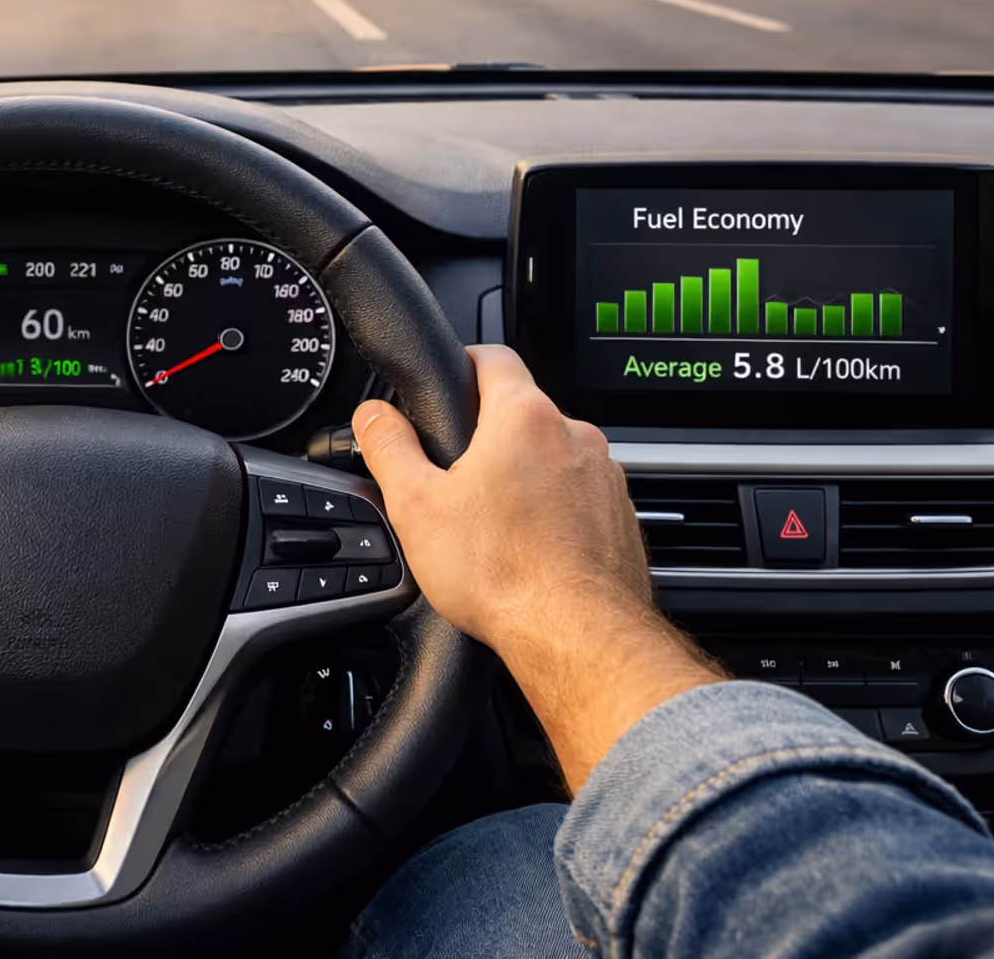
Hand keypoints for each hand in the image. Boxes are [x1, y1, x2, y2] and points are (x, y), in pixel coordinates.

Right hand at [353, 345, 722, 790]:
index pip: (494, 356)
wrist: (578, 636)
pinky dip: (556, 513)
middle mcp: (575, 436)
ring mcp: (606, 477)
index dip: (464, 361)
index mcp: (524, 417)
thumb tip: (372, 415)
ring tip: (493, 525)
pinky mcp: (621, 517)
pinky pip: (581, 498)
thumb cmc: (504, 574)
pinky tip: (530, 550)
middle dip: (490, 436)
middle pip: (524, 412)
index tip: (449, 379)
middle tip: (456, 476)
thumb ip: (389, 447)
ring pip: (555, 457)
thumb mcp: (416, 506)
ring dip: (526, 477)